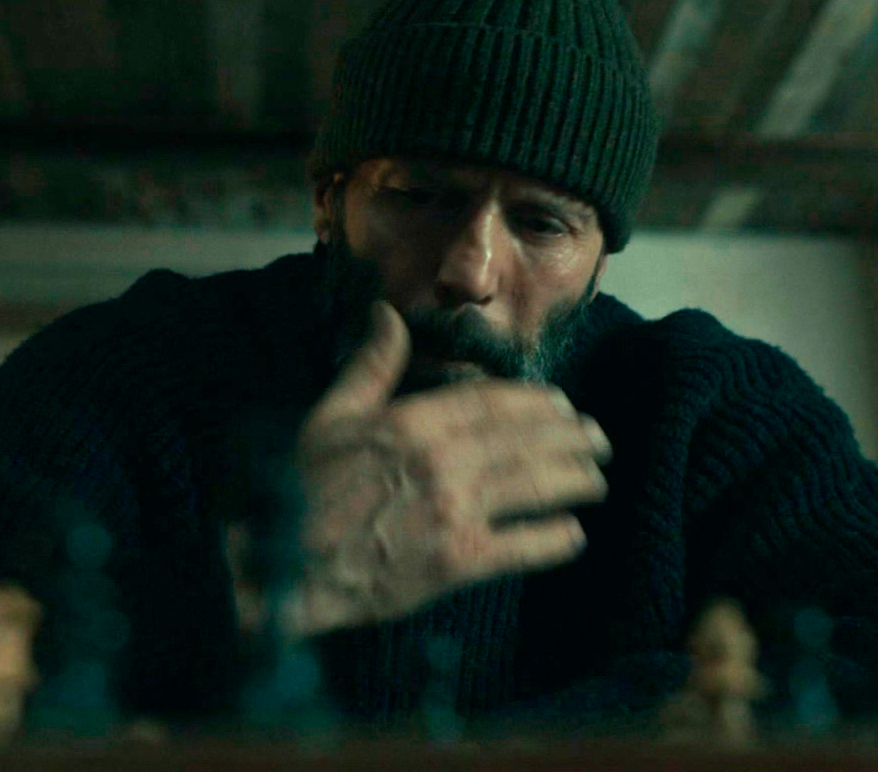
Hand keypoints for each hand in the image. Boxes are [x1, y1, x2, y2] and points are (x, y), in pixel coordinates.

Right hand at [275, 302, 611, 636]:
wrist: (280, 565)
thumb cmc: (300, 491)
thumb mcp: (329, 417)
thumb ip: (371, 366)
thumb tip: (388, 313)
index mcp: (413, 421)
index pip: (494, 403)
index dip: (537, 403)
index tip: (562, 405)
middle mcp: (443, 461)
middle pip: (526, 441)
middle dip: (569, 438)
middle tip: (597, 439)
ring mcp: (454, 511)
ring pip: (535, 487)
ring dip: (574, 480)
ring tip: (596, 479)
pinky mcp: (457, 562)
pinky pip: (522, 546)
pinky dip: (554, 539)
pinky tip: (574, 535)